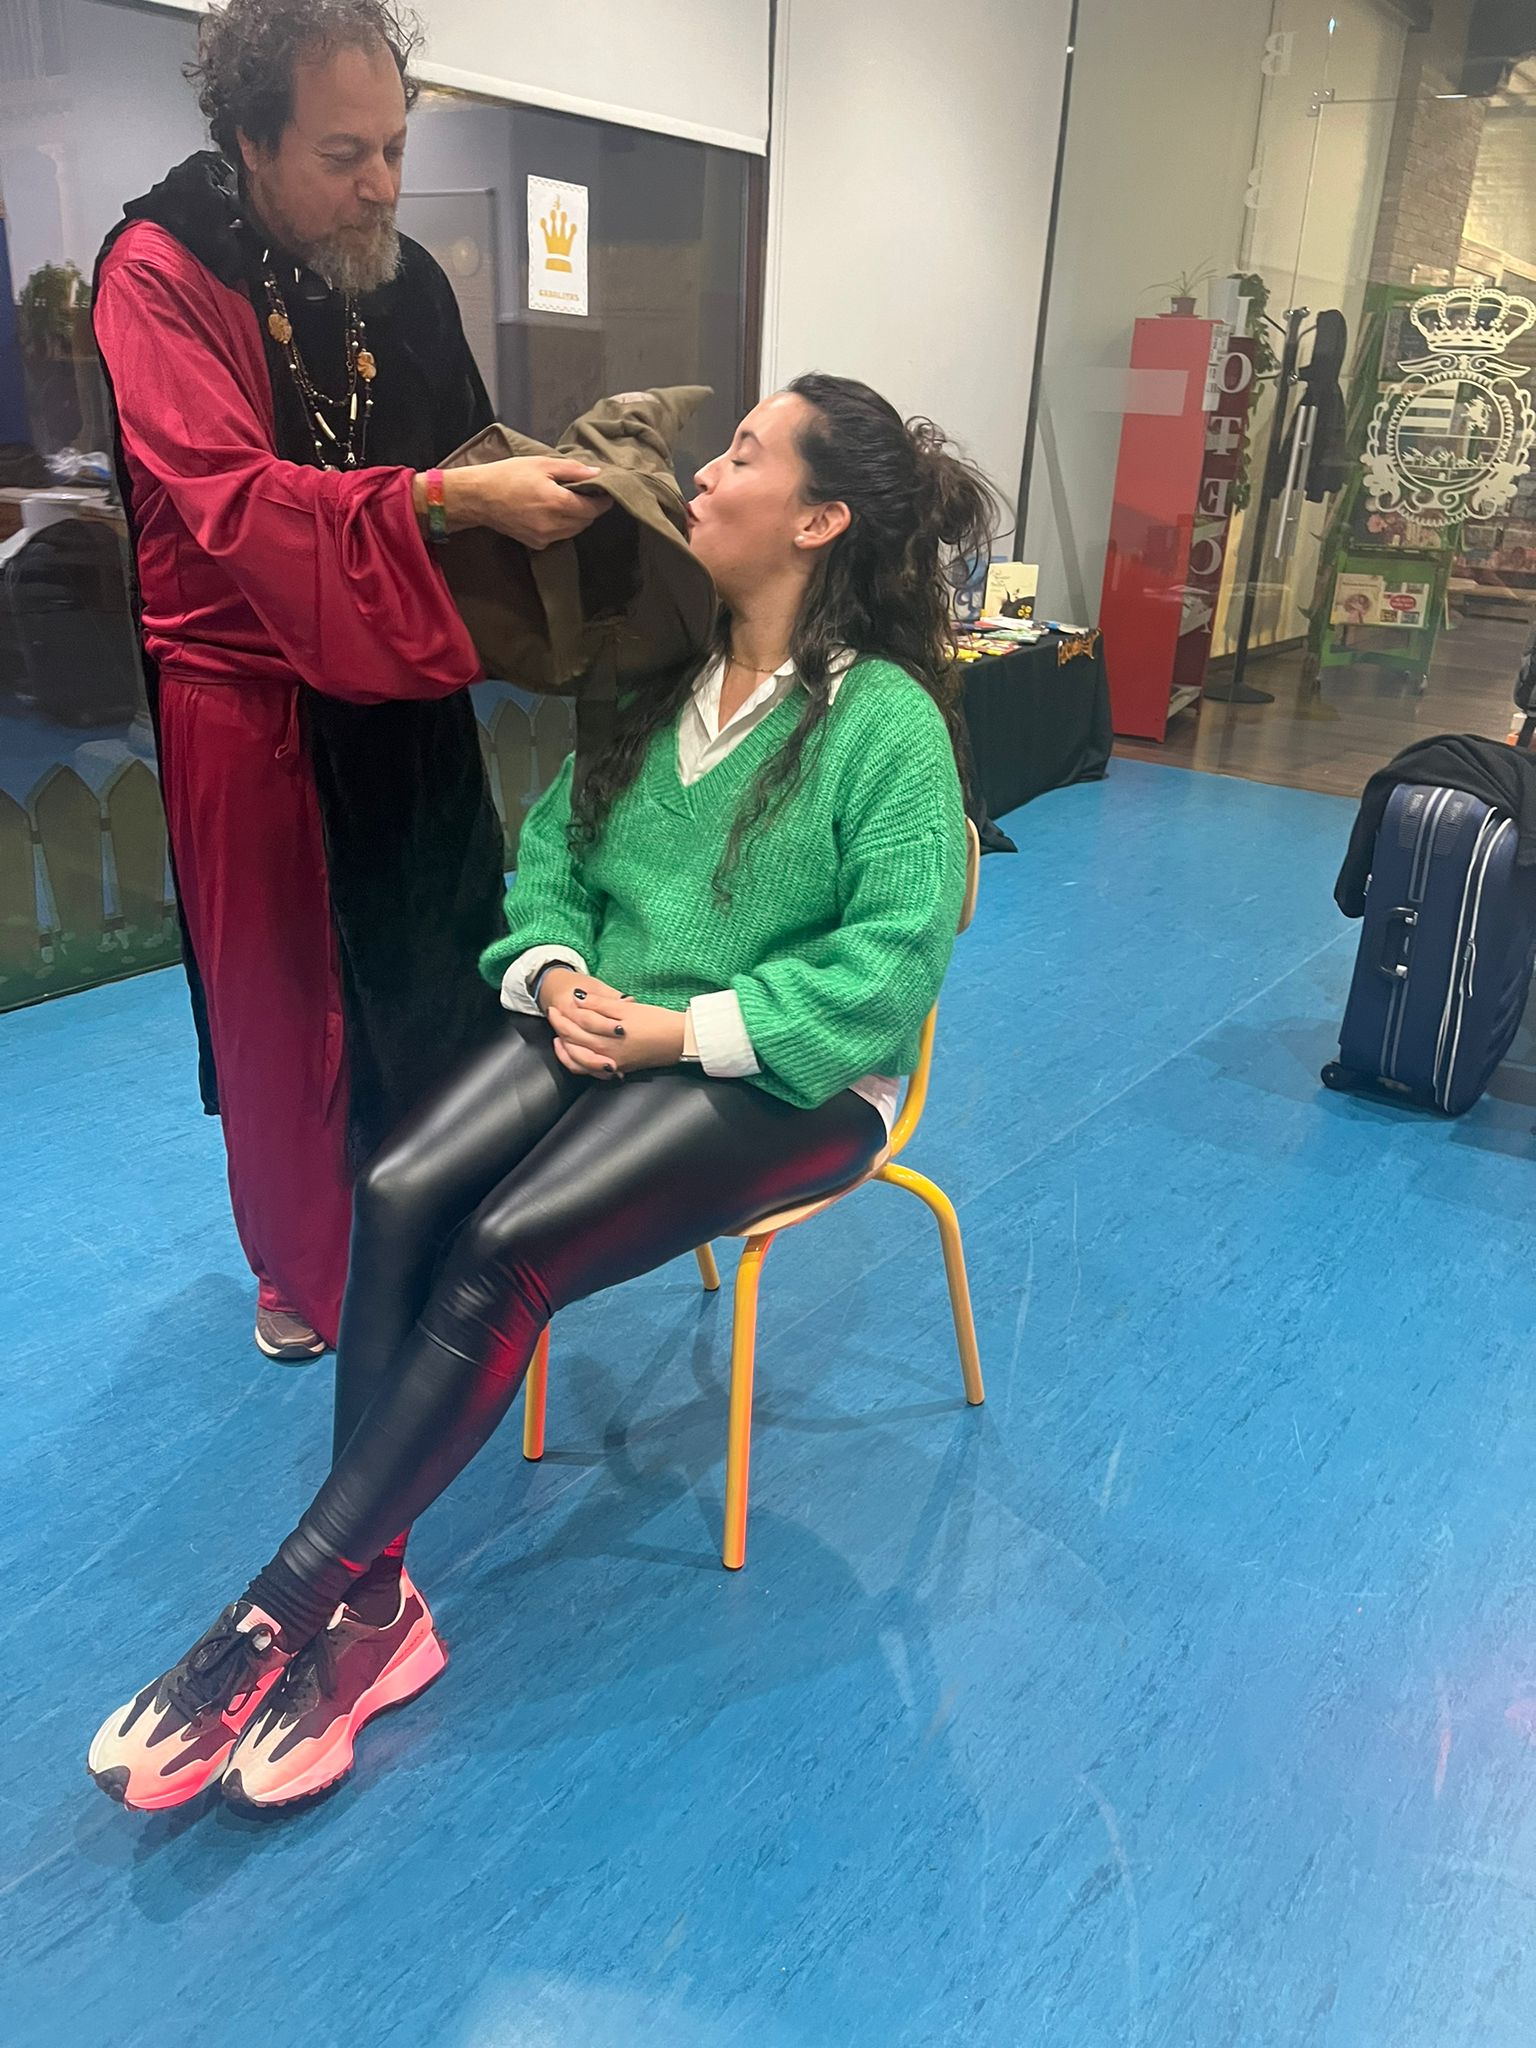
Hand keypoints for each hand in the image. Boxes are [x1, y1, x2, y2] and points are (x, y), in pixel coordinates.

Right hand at [431, 458, 613, 548]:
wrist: (479, 497)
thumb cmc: (508, 475)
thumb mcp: (541, 464)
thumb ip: (572, 470)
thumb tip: (597, 474)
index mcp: (556, 502)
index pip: (592, 508)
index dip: (602, 501)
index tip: (605, 492)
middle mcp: (553, 525)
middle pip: (585, 522)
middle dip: (590, 509)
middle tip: (586, 493)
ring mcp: (544, 538)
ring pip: (574, 531)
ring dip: (577, 518)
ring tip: (569, 501)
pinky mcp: (536, 544)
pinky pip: (559, 536)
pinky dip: (562, 526)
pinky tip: (552, 512)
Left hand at [543, 976, 685, 1078]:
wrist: (679, 1041)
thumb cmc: (657, 1021)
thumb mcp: (628, 1008)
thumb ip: (600, 1005)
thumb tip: (578, 998)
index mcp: (607, 1037)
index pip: (577, 1024)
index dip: (564, 1012)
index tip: (558, 1002)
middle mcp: (605, 1054)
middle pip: (573, 1041)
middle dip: (559, 1026)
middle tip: (552, 1013)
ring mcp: (611, 1064)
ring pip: (577, 1060)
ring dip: (564, 1047)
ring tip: (558, 1035)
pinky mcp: (618, 1069)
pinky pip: (590, 1070)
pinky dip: (578, 1062)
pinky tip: (576, 1053)